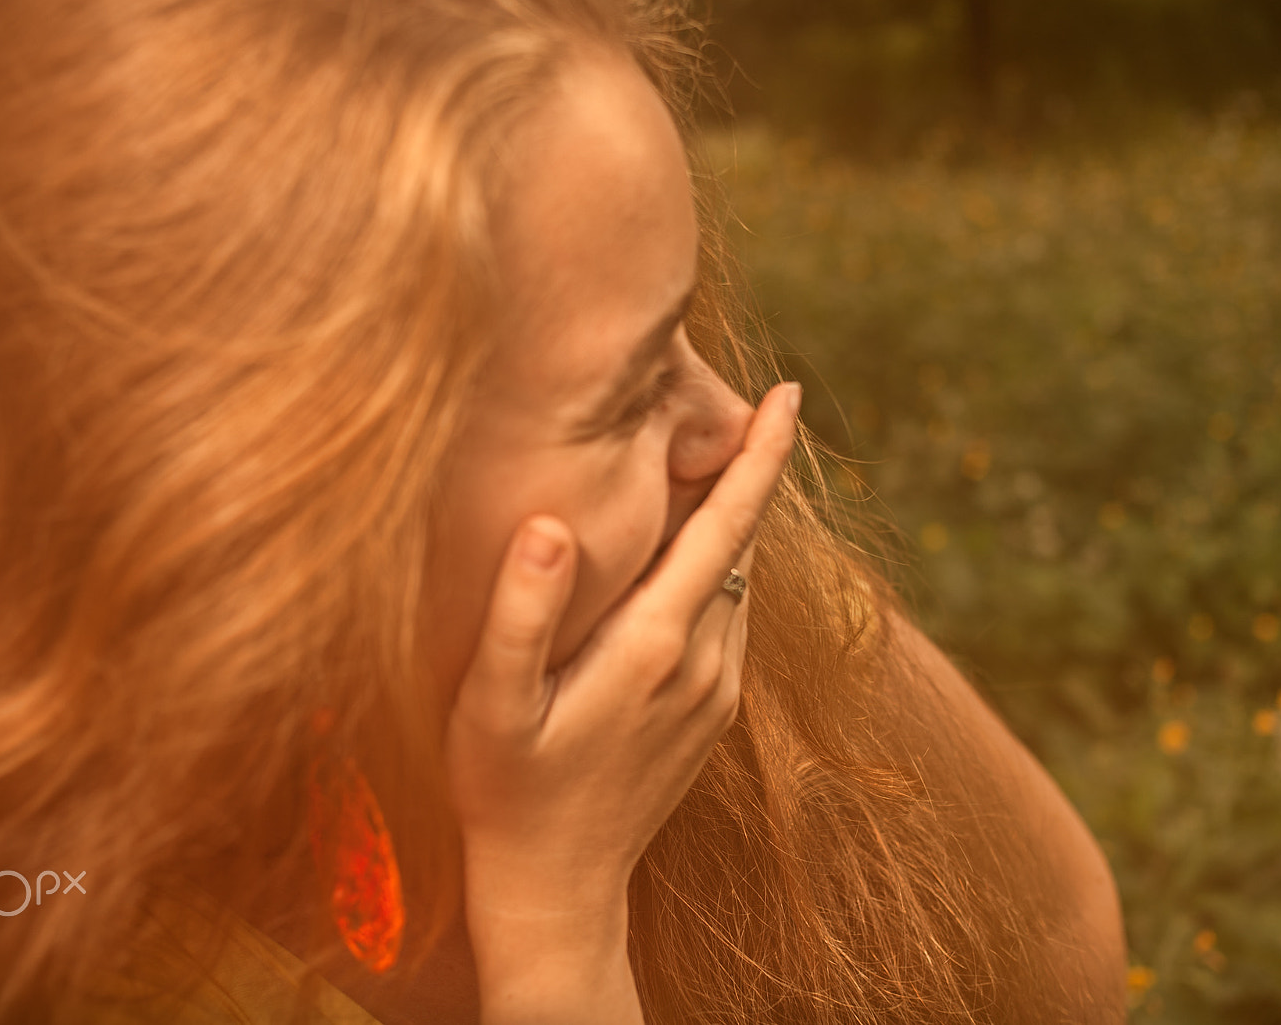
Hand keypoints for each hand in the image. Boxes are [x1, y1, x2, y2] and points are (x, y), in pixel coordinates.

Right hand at [445, 381, 799, 1023]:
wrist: (556, 886)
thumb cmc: (506, 787)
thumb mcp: (492, 702)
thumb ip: (519, 612)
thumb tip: (549, 523)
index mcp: (655, 642)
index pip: (725, 526)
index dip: (759, 457)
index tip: (788, 394)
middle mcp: (703, 660)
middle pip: (742, 542)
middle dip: (748, 470)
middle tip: (742, 400)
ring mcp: (715, 691)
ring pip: (740, 578)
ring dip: (736, 519)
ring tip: (717, 458)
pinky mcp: (712, 714)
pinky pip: (730, 617)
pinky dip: (722, 567)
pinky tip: (692, 551)